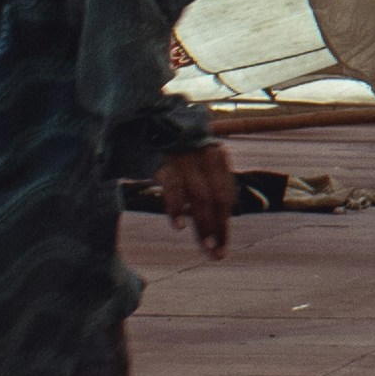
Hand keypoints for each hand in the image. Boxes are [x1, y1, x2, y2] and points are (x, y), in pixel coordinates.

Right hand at [156, 137, 238, 261]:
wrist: (148, 120)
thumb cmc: (176, 152)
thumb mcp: (196, 165)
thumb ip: (207, 188)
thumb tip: (217, 227)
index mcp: (218, 158)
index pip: (226, 197)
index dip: (225, 225)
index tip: (222, 249)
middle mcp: (206, 156)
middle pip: (217, 199)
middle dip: (217, 229)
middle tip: (216, 254)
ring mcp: (186, 157)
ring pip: (200, 196)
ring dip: (204, 224)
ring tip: (205, 246)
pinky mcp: (165, 160)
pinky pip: (174, 187)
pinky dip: (177, 207)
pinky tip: (179, 226)